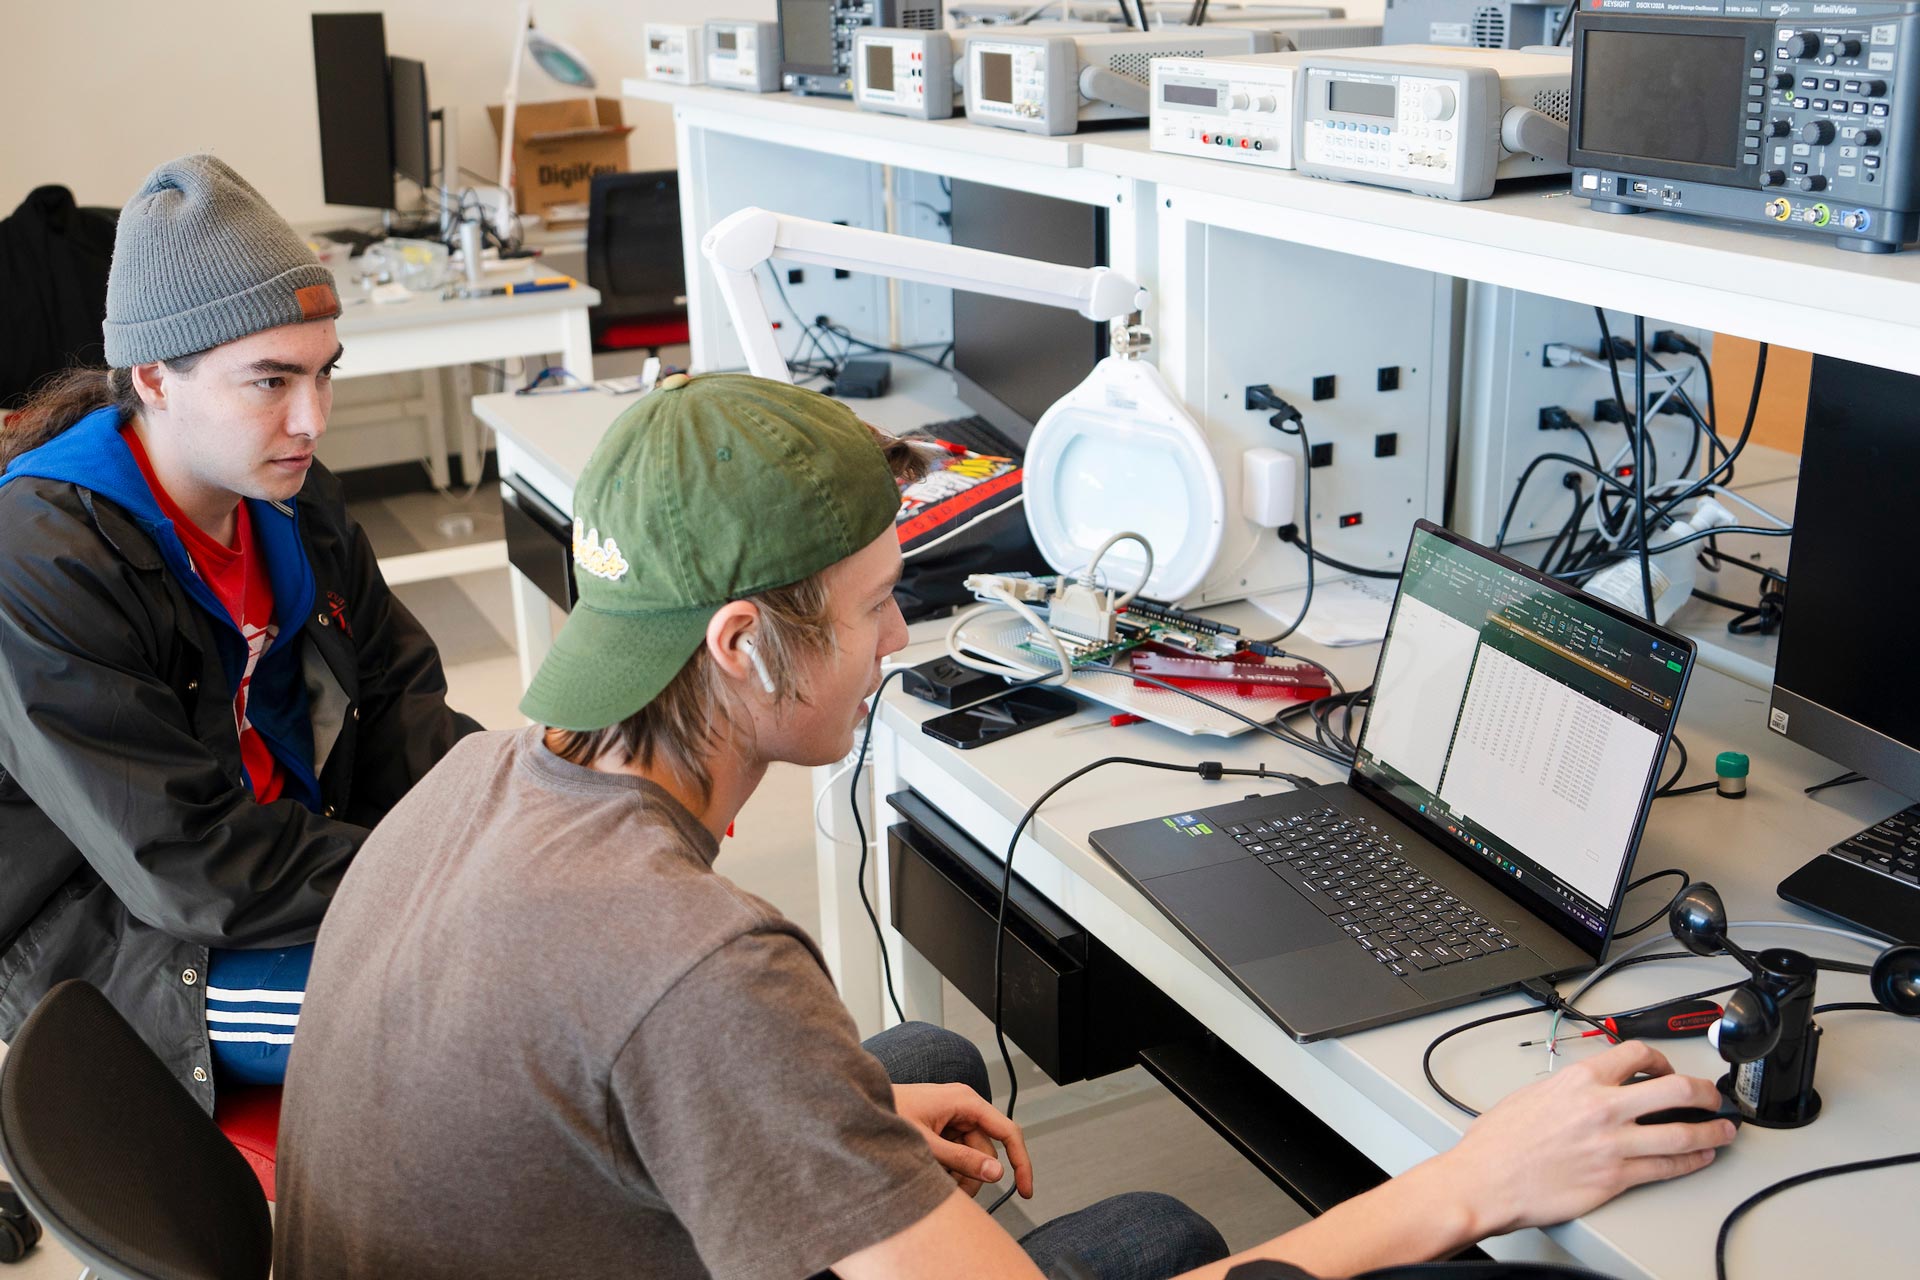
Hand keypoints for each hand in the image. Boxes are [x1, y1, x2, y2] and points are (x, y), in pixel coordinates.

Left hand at [892, 1083, 1033, 1199]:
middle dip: (971, 1177)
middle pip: (986, 1153)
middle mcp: (964, 1108)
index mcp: (966, 1101)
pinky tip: (928, 1170)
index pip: (1008, 1132)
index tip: (1025, 1191)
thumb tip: (996, 1173)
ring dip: (956, 1175)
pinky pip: (957, 1156)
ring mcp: (954, 1119)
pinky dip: (946, 1169)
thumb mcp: (926, 1144)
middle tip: (950, 1190)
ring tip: (931, 1177)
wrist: (858, 1108)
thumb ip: (962, 1159)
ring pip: (971, 1159)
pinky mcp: (944, 1129)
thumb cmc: (888, 1113)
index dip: (1021, 1162)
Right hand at [1436, 1039, 1736, 1236]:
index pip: (1637, 1054)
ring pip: (1682, 1134)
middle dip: (1704, 1092)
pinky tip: (1701, 1157)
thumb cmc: (1497, 1142)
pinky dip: (1692, 1161)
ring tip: (1724, 1130)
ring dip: (1712, 1131)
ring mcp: (1613, 1145)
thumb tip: (1590, 1088)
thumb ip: (1570, 1088)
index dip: (1661, 1059)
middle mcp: (1602, 1108)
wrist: (1485, 1181)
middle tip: (1713, 1096)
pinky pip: (1666, 1168)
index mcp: (1579, 1080)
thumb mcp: (1532, 1094)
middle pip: (1675, 1090)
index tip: (1667, 1068)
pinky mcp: (1616, 1179)